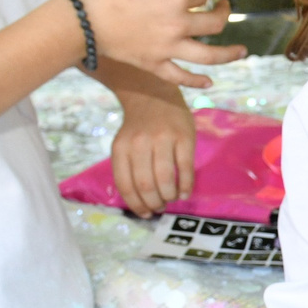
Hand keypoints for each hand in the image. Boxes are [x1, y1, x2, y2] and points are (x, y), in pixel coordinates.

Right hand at [76, 0, 243, 82]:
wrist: (82, 20)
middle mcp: (178, 24)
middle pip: (215, 23)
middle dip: (223, 13)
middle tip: (224, 8)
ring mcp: (168, 48)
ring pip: (210, 55)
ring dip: (230, 54)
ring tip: (243, 52)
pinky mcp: (155, 65)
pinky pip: (182, 77)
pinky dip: (198, 81)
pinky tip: (210, 81)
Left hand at [107, 79, 194, 215]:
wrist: (154, 94)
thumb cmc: (140, 128)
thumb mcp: (125, 144)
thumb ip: (129, 168)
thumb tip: (142, 203)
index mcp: (121, 148)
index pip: (126, 185)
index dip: (136, 204)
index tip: (145, 213)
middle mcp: (139, 143)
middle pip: (145, 184)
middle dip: (154, 203)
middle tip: (160, 207)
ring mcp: (162, 139)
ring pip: (165, 178)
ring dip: (169, 196)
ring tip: (171, 198)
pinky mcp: (184, 137)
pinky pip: (185, 168)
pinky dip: (186, 185)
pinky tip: (184, 192)